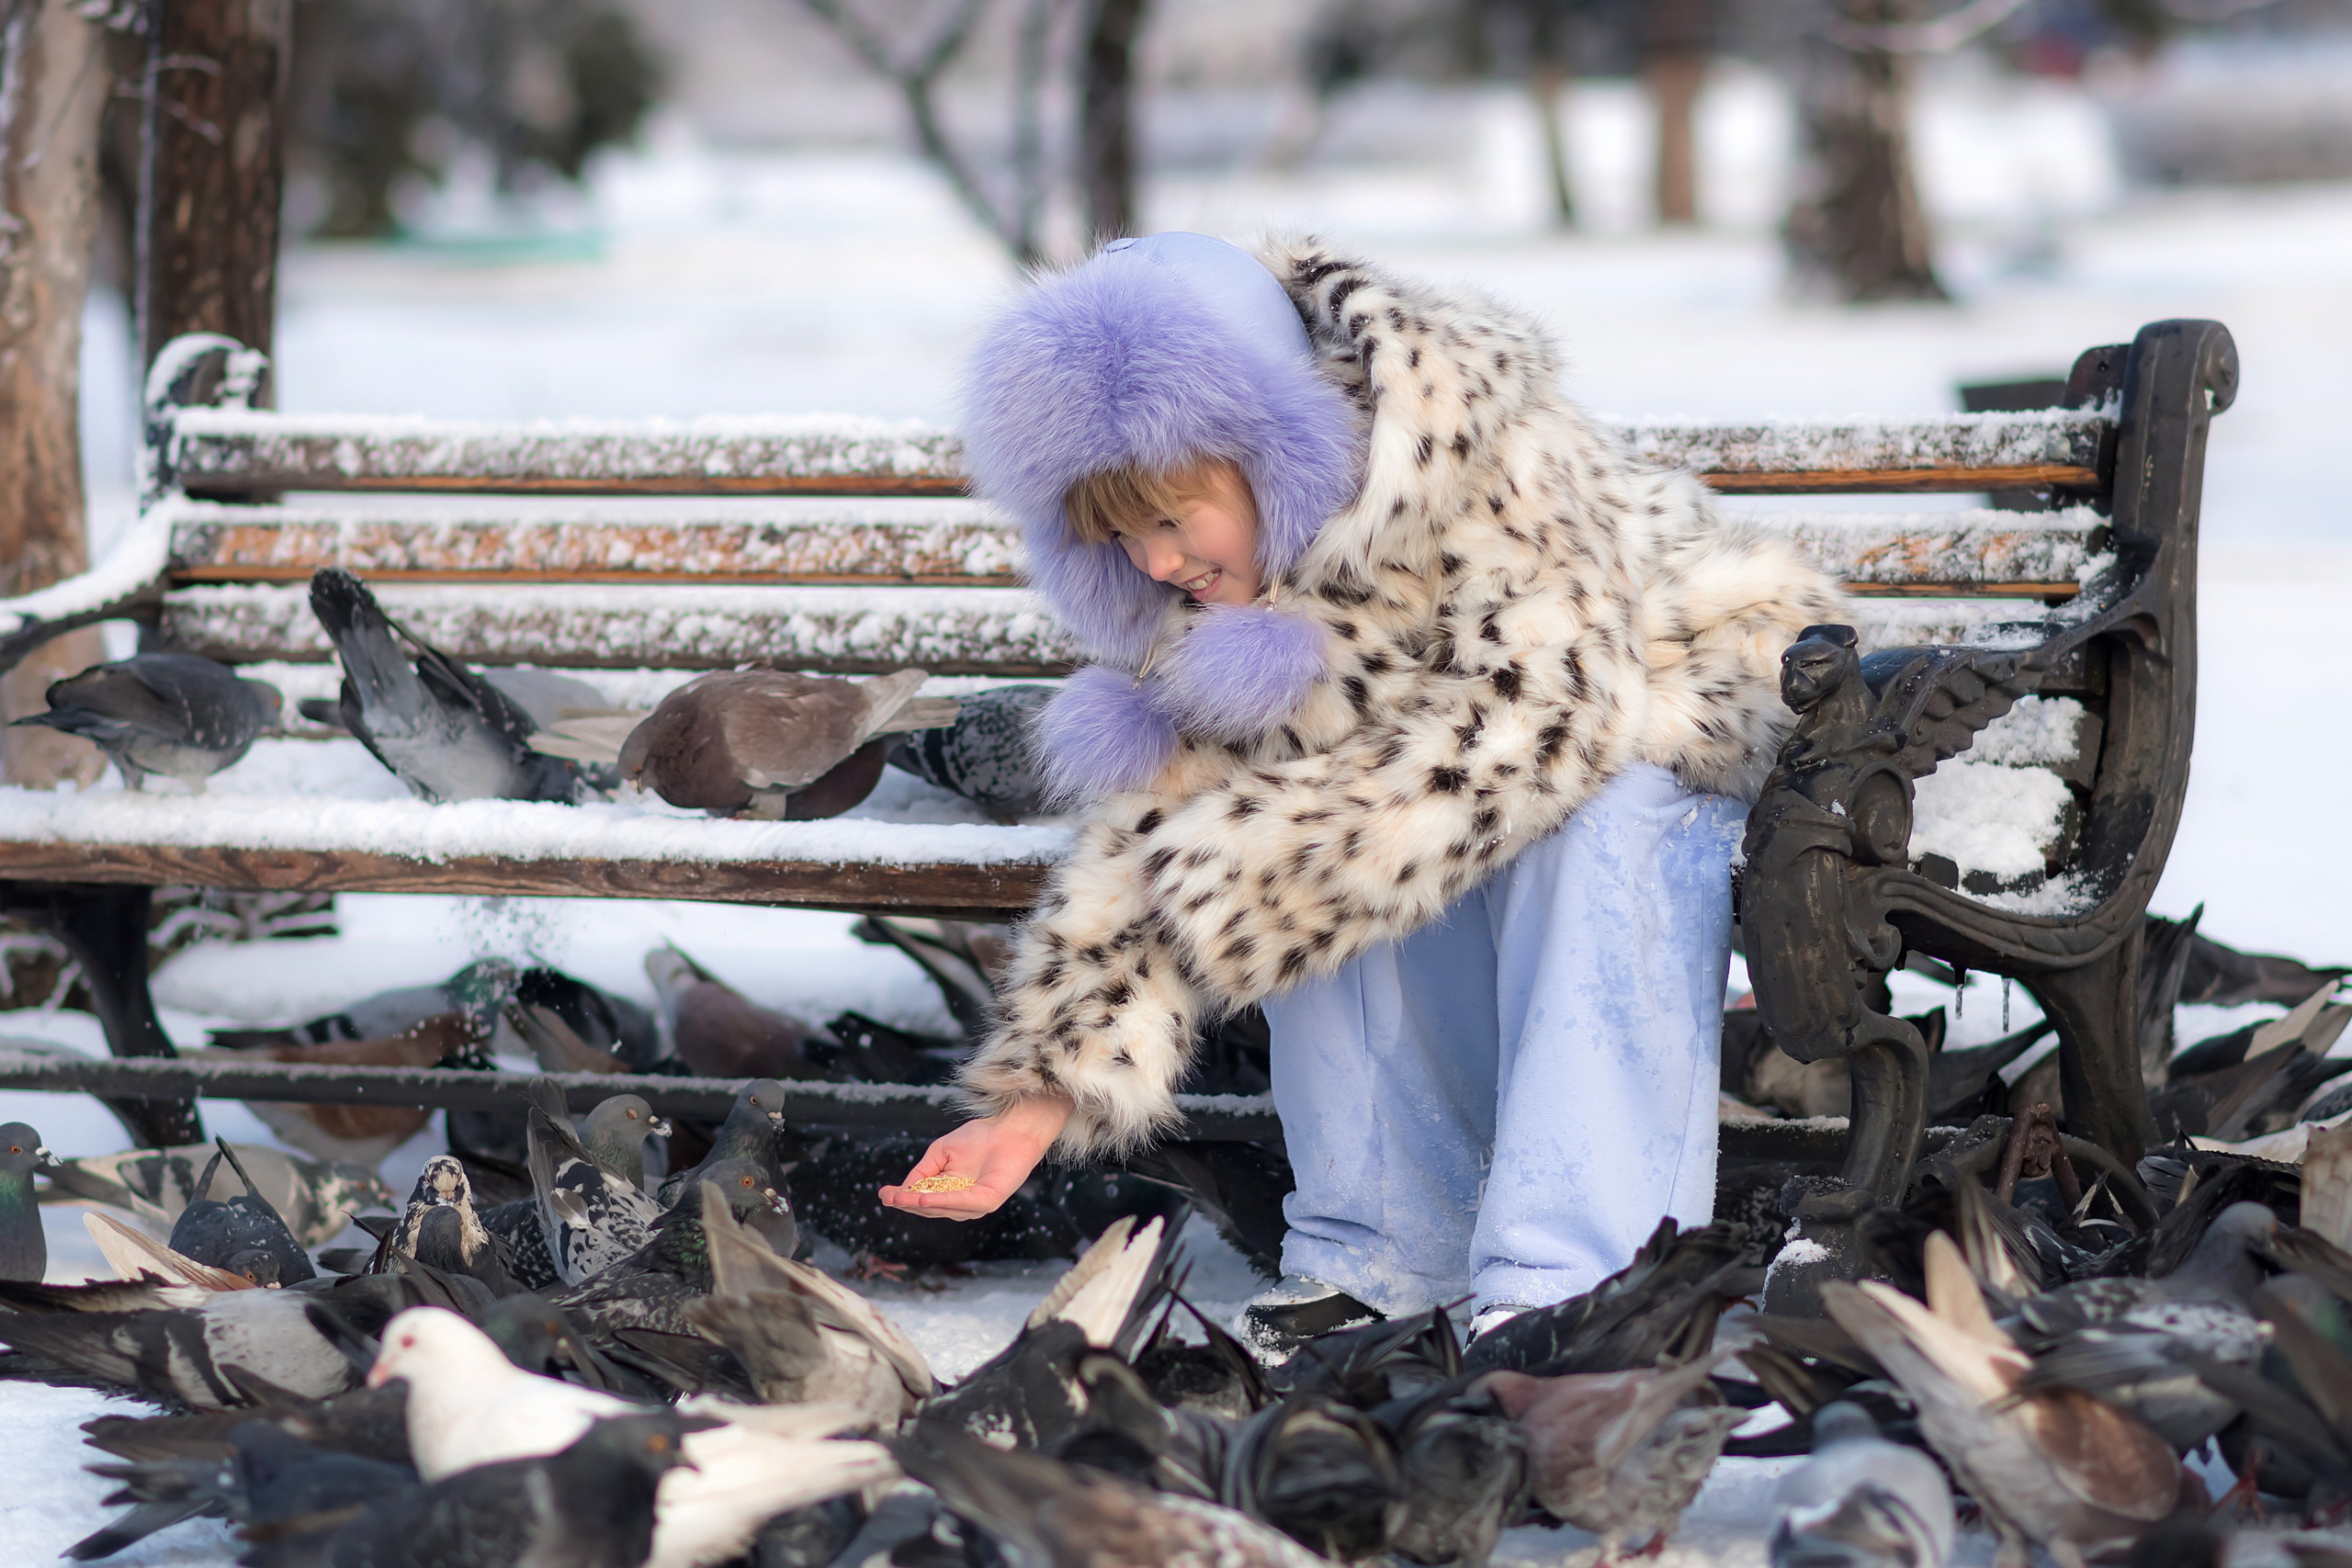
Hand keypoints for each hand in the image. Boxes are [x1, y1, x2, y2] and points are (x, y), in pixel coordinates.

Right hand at [878, 1096, 1071, 1220]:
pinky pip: (963, 1203)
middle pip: (929, 1208)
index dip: (902, 1198)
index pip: (922, 1200)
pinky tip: (925, 1198)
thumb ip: (923, 1170)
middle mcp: (963, 1203)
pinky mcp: (989, 1200)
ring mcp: (977, 1204)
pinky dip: (943, 1201)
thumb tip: (903, 1189)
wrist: (1011, 1127)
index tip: (883, 1194)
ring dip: (922, 1204)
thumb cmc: (980, 1137)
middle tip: (889, 1197)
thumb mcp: (941, 1152)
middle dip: (908, 1203)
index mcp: (950, 1192)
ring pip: (943, 1208)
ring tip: (903, 1198)